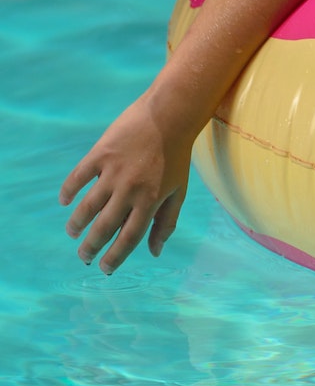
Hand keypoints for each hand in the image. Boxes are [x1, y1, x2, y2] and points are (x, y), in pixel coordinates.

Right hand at [60, 95, 193, 273]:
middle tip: (84, 256)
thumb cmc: (177, 156)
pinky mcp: (101, 154)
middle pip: (104, 227)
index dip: (115, 257)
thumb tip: (155, 252)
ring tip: (73, 233)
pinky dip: (69, 191)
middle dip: (91, 247)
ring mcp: (113, 172)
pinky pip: (78, 177)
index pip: (129, 238)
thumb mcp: (179, 191)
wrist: (170, 116)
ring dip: (77, 224)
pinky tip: (65, 201)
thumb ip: (167, 222)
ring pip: (87, 206)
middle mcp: (130, 190)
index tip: (105, 269)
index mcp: (151, 201)